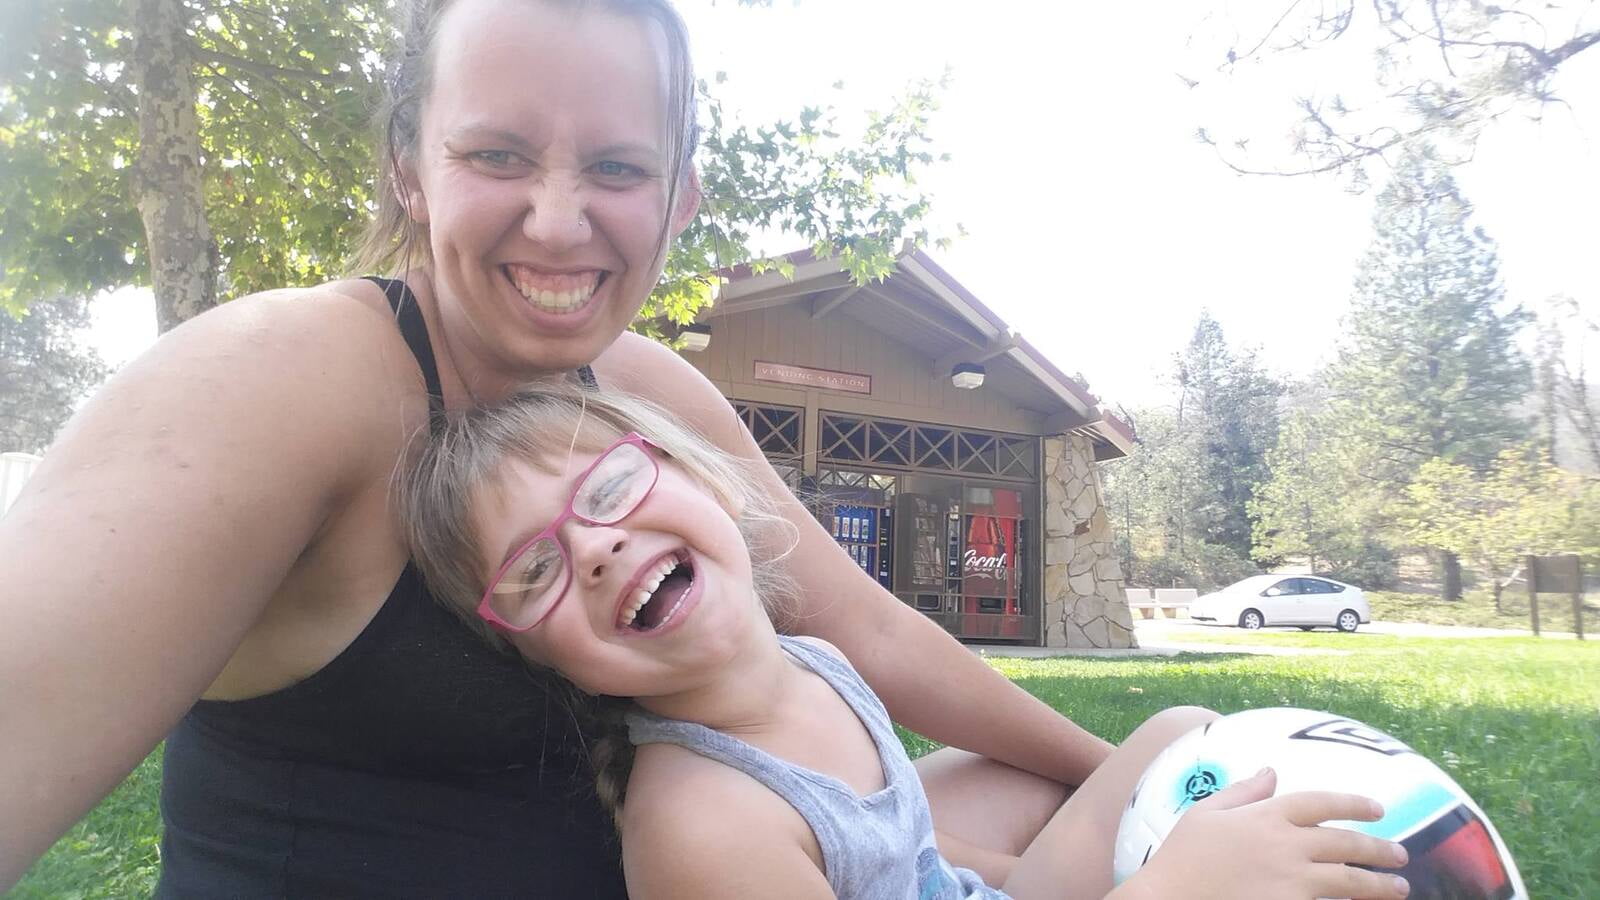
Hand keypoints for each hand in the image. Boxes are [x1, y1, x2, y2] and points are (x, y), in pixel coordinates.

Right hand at [1130, 768, 1409, 899]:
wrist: (1168, 899)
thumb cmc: (1181, 857)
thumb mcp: (1206, 813)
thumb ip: (1243, 791)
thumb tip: (1271, 771)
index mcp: (1266, 816)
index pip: (1321, 803)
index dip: (1354, 803)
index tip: (1378, 809)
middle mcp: (1285, 845)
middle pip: (1345, 843)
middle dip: (1379, 849)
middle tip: (1401, 856)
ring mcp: (1292, 882)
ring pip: (1348, 880)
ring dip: (1379, 885)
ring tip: (1399, 888)